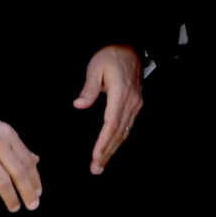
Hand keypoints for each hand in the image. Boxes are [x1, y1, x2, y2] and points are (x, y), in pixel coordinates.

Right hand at [0, 112, 41, 211]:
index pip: (27, 161)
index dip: (34, 179)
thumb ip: (16, 146)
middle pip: (18, 173)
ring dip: (11, 198)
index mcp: (8, 134)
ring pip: (3, 182)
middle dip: (27, 192)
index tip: (38, 192)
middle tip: (32, 205)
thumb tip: (35, 160)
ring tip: (14, 207)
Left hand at [73, 44, 143, 174]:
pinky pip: (128, 126)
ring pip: (125, 132)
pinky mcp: (136, 103)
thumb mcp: (96, 67)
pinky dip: (119, 140)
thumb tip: (79, 104)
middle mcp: (131, 101)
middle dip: (107, 153)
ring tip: (101, 165)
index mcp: (120, 93)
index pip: (111, 124)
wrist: (131, 47)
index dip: (103, 143)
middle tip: (96, 169)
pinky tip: (111, 148)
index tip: (95, 156)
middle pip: (119, 133)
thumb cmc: (110, 56)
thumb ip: (88, 88)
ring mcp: (136, 103)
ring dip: (113, 149)